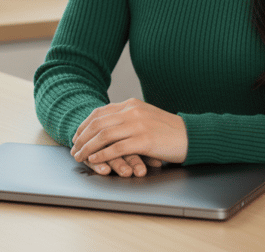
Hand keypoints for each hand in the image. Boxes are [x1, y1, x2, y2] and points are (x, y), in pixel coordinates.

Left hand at [71, 99, 187, 175]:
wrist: (191, 135)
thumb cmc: (168, 130)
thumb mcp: (146, 117)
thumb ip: (128, 118)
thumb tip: (108, 126)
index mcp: (132, 104)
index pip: (100, 112)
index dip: (84, 125)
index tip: (77, 136)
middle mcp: (133, 111)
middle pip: (98, 123)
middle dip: (82, 137)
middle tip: (74, 149)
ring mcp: (139, 125)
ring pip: (104, 135)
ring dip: (88, 147)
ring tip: (80, 157)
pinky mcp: (145, 140)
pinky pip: (117, 147)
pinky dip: (102, 154)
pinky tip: (95, 159)